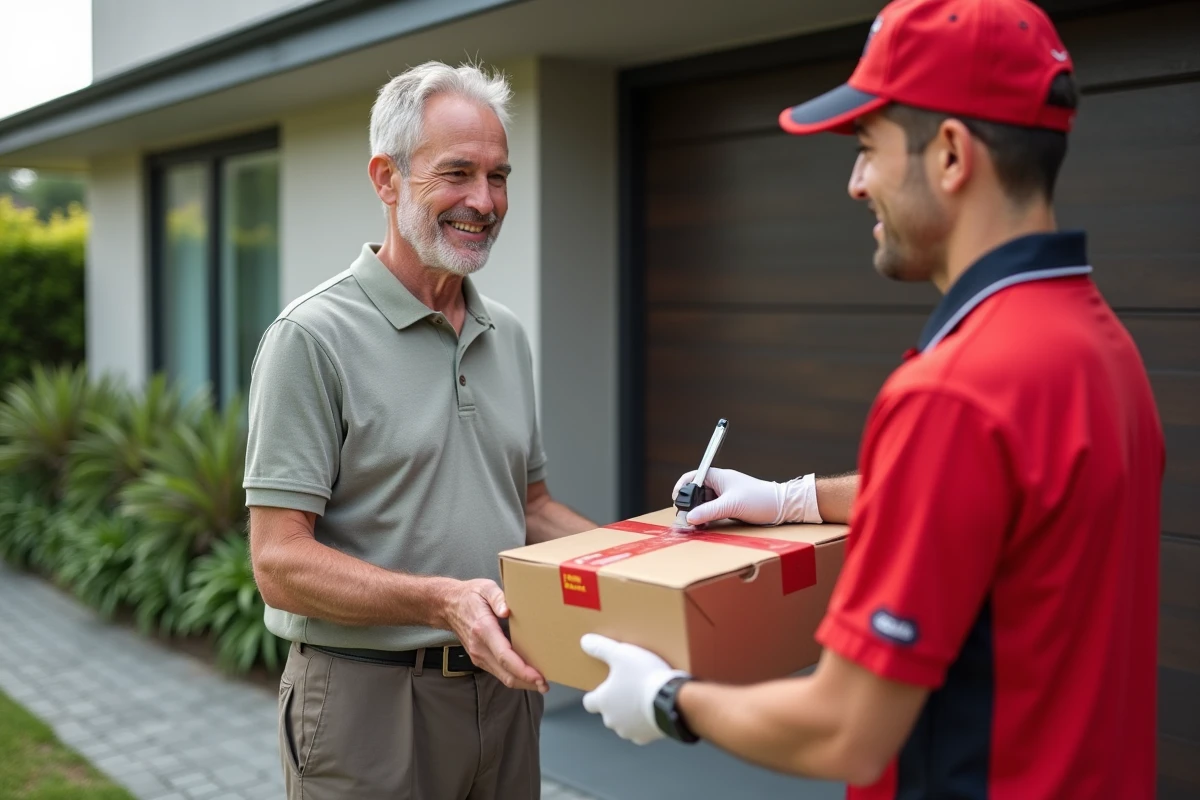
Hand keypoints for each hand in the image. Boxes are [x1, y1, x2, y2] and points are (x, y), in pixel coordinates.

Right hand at [443, 579, 546, 692]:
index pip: (504, 656)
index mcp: (483, 629)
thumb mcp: (485, 588)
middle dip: (527, 682)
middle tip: (546, 685)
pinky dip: (514, 677)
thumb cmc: (470, 596)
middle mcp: (480, 647)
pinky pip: (499, 673)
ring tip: (541, 683)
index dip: (523, 670)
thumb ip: (498, 598)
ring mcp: (478, 655)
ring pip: (503, 677)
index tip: (538, 676)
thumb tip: (507, 610)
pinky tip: (527, 675)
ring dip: (522, 682)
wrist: (448, 606)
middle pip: (506, 673)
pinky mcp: (479, 658)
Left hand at [580, 634, 686, 744]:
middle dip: (616, 703)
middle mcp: (612, 720)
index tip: (605, 687)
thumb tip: (585, 642)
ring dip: (630, 713)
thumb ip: (601, 648)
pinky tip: (653, 709)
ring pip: (624, 723)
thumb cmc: (644, 677)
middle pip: (608, 712)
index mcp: (603, 701)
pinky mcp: (645, 737)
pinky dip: (645, 722)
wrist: (672, 701)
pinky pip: (641, 731)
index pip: (589, 702)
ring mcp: (629, 731)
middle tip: (630, 688)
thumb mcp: (621, 654)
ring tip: (644, 697)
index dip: (596, 694)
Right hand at [672, 468, 821, 526]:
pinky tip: (704, 526)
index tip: (677, 500)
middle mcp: (719, 484)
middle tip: (685, 517)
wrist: (782, 507)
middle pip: (695, 491)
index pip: (693, 477)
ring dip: (697, 513)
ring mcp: (724, 495)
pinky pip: (711, 511)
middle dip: (688, 504)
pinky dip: (706, 518)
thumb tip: (689, 518)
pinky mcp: (729, 506)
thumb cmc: (760, 499)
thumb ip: (709, 511)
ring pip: (703, 503)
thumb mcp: (731, 505)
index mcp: (718, 476)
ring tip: (693, 525)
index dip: (682, 488)